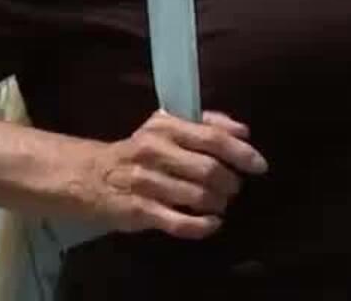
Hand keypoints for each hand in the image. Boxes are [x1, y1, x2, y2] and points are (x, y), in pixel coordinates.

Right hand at [75, 111, 267, 239]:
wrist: (91, 176)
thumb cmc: (142, 150)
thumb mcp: (169, 126)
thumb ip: (208, 124)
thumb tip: (244, 133)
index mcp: (165, 126)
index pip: (212, 138)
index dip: (241, 153)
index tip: (259, 166)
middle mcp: (153, 151)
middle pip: (209, 170)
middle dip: (230, 182)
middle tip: (233, 189)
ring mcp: (145, 182)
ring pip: (198, 196)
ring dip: (218, 204)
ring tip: (220, 204)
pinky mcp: (139, 211)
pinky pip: (180, 222)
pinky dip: (203, 226)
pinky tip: (212, 223)